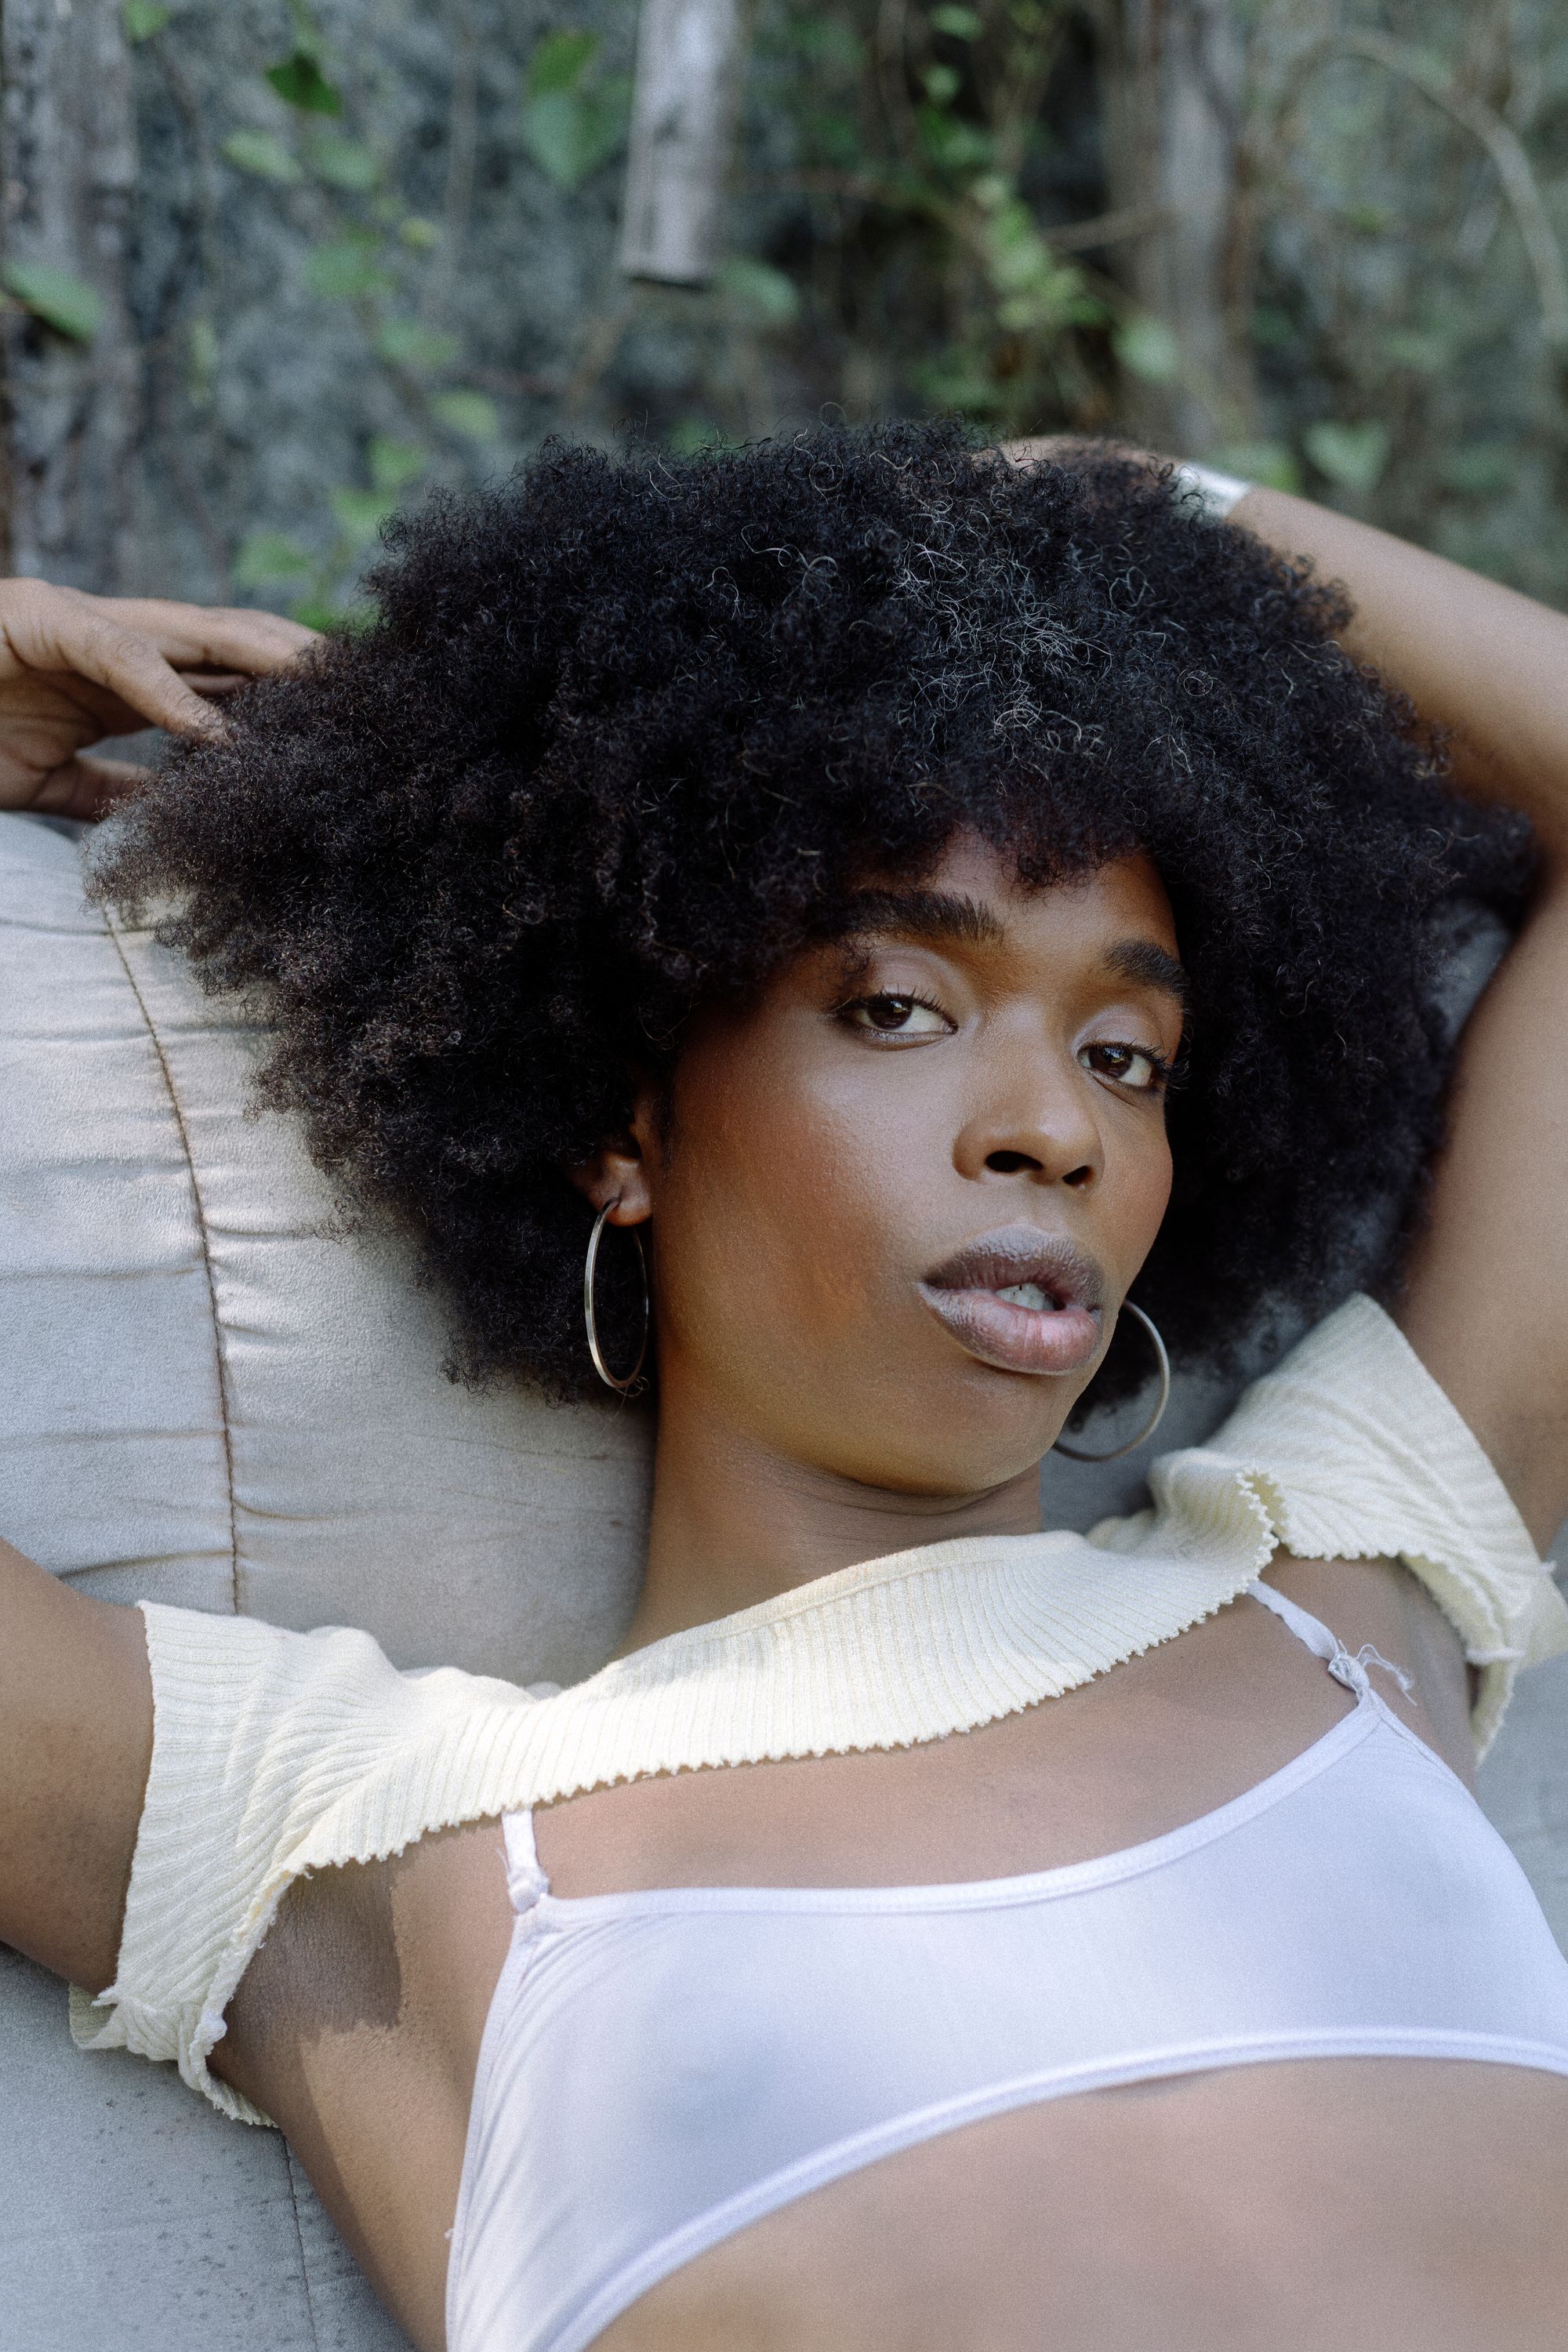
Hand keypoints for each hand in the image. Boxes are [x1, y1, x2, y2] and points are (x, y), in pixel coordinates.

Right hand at [0, 577, 317, 819]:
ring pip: (193, 630)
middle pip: (229, 639)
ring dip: (260, 655)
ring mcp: (81, 622)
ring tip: (317, 686)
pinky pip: (119, 654)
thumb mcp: (51, 778)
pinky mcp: (40, 618)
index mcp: (126, 675)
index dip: (284, 686)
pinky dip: (168, 691)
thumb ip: (108, 787)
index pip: (224, 670)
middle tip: (358, 690)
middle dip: (296, 660)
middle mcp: (117, 639)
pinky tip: (213, 730)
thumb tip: (164, 810)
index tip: (342, 716)